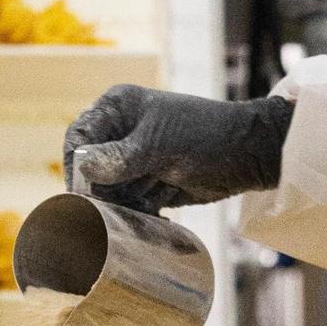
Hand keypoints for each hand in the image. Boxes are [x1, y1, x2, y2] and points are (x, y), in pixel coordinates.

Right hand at [63, 85, 293, 211]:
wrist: (250, 155)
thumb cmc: (206, 137)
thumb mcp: (160, 146)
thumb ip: (120, 158)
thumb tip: (83, 164)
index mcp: (119, 107)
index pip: (79, 137)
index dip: (76, 167)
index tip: (83, 196)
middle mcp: (122, 131)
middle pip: (90, 170)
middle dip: (102, 194)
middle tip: (115, 213)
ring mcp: (136, 159)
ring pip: (109, 191)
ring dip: (121, 208)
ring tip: (145, 211)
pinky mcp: (150, 183)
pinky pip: (130, 204)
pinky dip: (138, 216)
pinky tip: (158, 218)